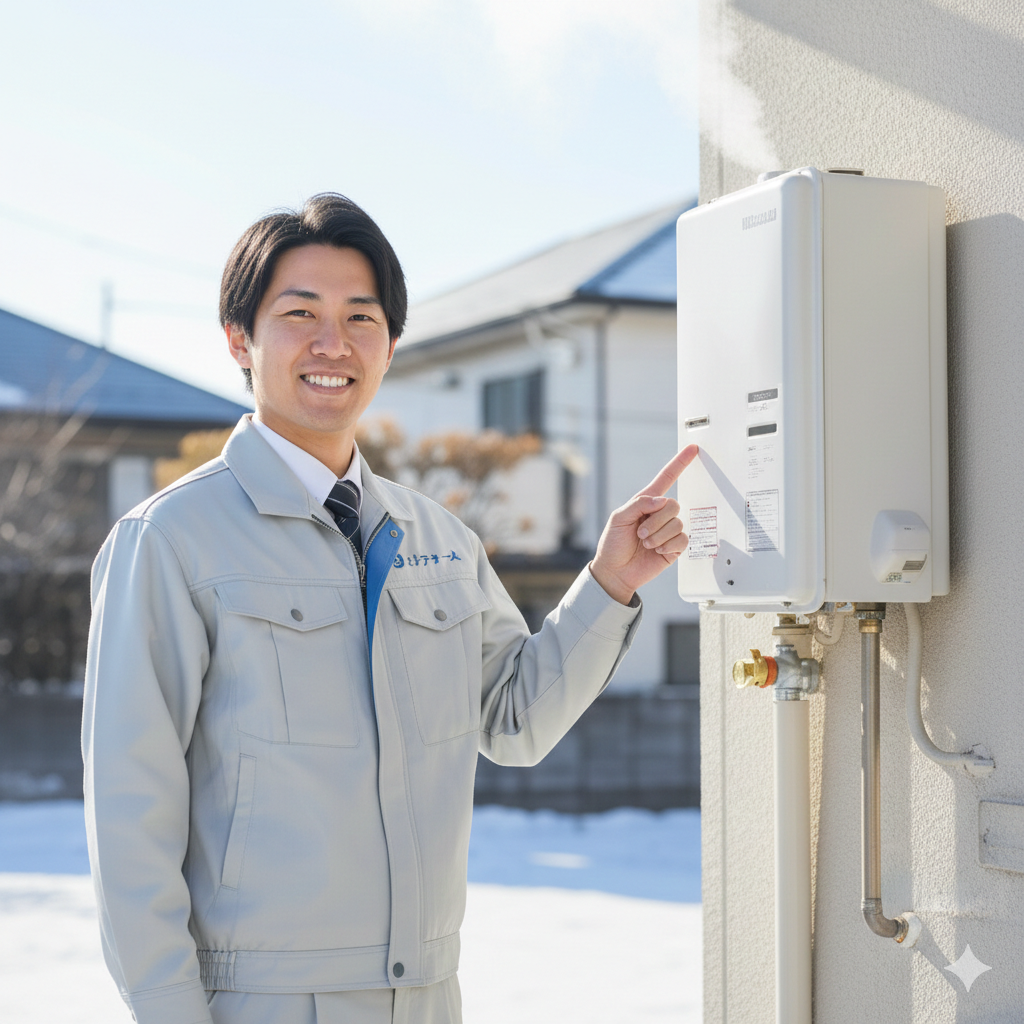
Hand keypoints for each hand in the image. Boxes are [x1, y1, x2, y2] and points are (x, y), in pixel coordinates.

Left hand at [590, 446, 699, 604]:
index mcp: (646, 502)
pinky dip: (667, 546)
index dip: (679, 463)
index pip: (666, 478)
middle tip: (640, 533)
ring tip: (645, 544)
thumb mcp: (618, 519)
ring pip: (677, 523)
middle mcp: (659, 514)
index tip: (692, 449)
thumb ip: (638, 504)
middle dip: (655, 521)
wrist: (615, 572)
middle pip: (673, 504)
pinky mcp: (674, 547)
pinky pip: (682, 540)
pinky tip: (656, 551)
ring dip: (658, 535)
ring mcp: (668, 530)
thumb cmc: (612, 544)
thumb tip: (661, 500)